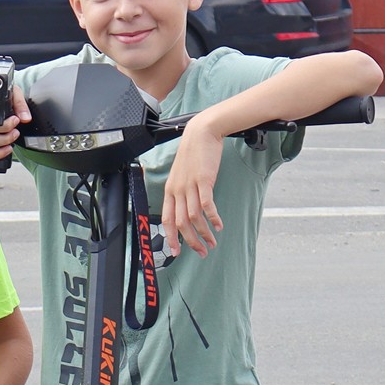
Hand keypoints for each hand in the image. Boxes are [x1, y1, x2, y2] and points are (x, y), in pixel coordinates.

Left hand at [160, 116, 224, 256]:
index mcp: (170, 190)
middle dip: (191, 241)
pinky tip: (219, 225)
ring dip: (204, 233)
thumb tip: (188, 210)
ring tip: (213, 242)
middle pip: (180, 223)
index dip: (171, 237)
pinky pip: (207, 205)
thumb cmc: (194, 154)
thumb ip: (183, 192)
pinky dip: (213, 218)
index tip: (176, 252)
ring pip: (193, 217)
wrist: (201, 132)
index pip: (166, 219)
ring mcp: (189, 185)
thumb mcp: (182, 174)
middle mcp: (177, 190)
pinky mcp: (203, 180)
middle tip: (202, 252)